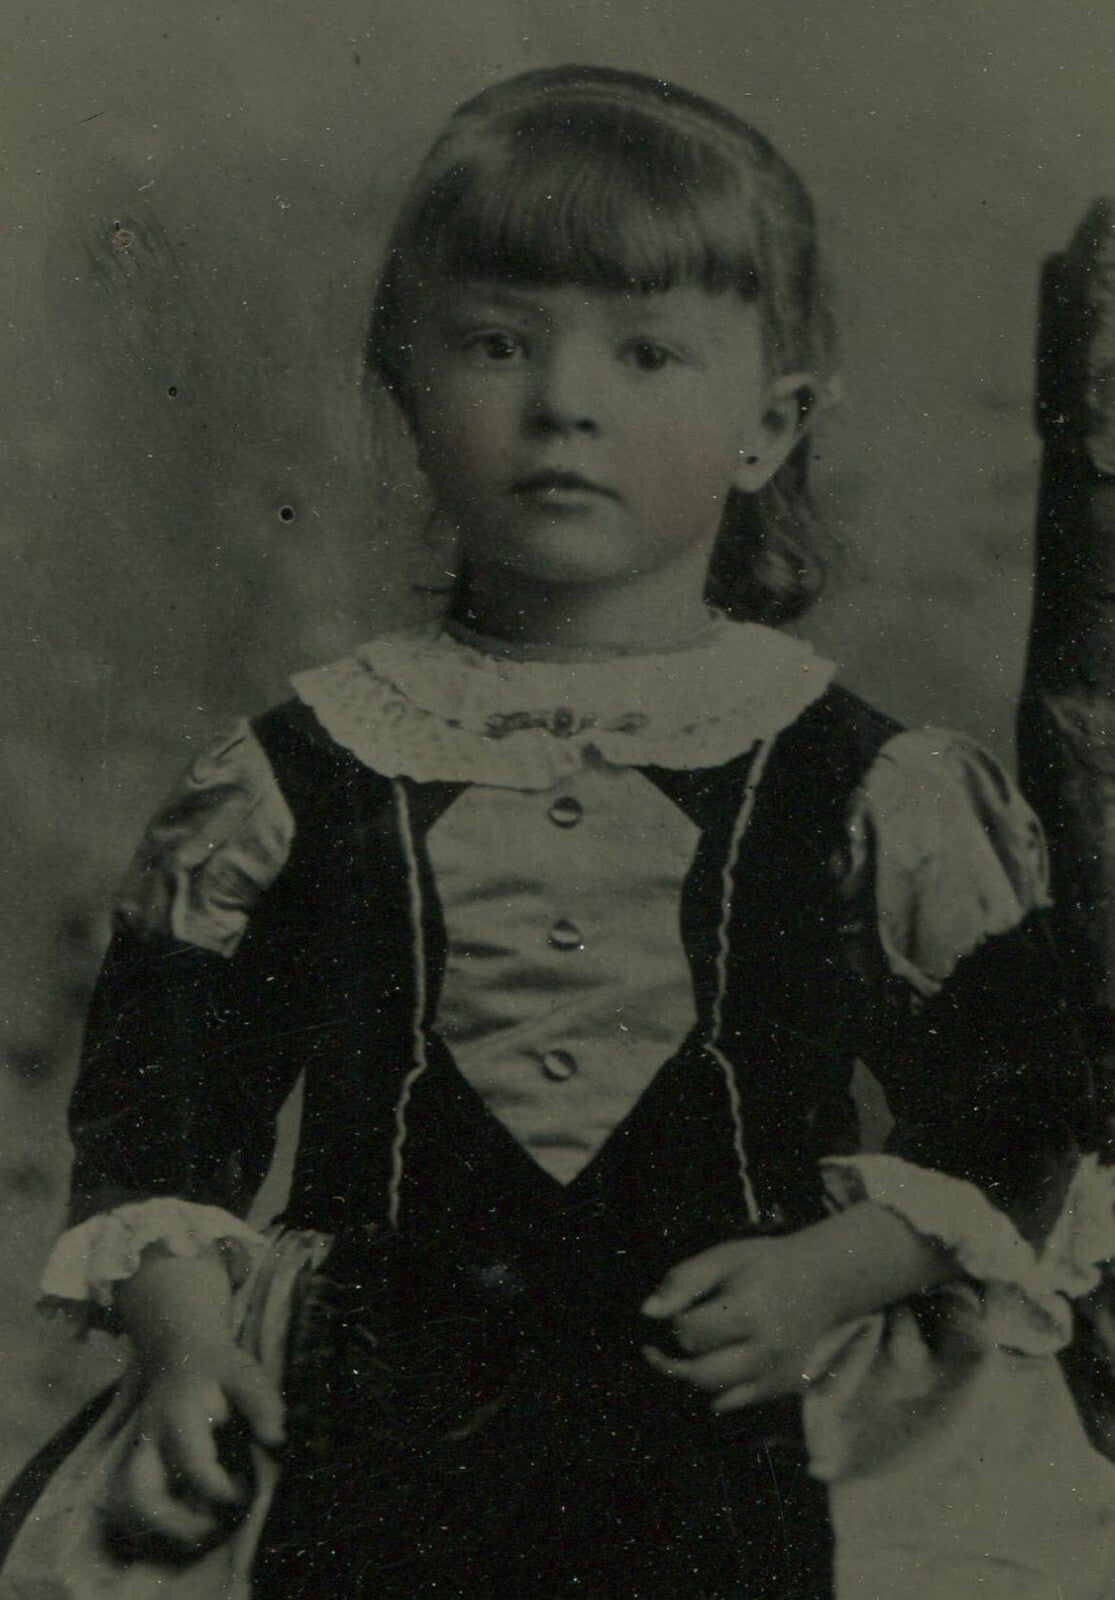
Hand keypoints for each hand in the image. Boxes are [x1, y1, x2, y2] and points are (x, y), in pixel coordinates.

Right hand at [108, 1339, 284, 1553]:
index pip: (196, 1469)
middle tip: (214, 1529)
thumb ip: (262, 1403)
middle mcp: (149, 1442)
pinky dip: (146, 1532)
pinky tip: (178, 1532)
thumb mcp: (244, 1374)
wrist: (176, 1352)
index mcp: (180, 1417)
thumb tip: (277, 1440)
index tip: (247, 1492)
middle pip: (142, 1498)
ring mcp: (135, 1458)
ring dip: (159, 1535)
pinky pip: (124, 1512)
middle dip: (178, 1527)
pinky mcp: (130, 1469)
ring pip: (126, 1510)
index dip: (225, 1493)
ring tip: (197, 1537)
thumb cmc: (217, 1369)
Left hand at [640, 1234, 845, 1411]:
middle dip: (684, 1350)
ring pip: (713, 1390)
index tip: (688, 1306)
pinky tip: (722, 1360)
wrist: (823, 1281)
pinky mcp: (783, 1388)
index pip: (691, 1333)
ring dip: (696, 1370)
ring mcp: (777, 1374)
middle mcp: (766, 1349)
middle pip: (699, 1370)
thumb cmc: (767, 1265)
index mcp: (751, 1310)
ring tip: (702, 1346)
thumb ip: (684, 1280)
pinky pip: (733, 1401)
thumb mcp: (725, 1257)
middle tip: (692, 1328)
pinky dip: (718, 1388)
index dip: (679, 1319)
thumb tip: (648, 1312)